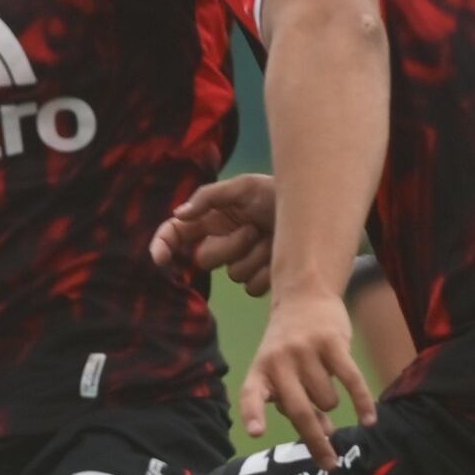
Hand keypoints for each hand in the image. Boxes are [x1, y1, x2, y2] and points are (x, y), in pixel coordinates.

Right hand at [151, 175, 280, 292]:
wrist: (315, 212)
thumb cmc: (277, 194)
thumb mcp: (244, 186)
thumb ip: (209, 197)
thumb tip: (179, 215)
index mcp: (212, 220)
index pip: (176, 234)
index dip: (163, 246)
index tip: (160, 259)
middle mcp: (222, 243)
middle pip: (206, 259)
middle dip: (229, 246)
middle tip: (253, 228)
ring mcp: (241, 264)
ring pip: (233, 275)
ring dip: (255, 256)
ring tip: (273, 238)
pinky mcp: (259, 280)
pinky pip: (253, 287)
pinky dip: (268, 271)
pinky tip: (281, 255)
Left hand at [241, 286, 374, 469]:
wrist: (304, 296)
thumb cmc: (292, 347)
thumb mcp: (283, 372)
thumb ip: (297, 404)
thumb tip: (324, 436)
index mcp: (260, 370)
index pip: (252, 394)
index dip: (254, 413)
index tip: (256, 432)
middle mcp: (279, 361)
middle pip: (299, 411)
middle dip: (315, 442)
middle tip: (329, 465)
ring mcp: (305, 350)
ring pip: (328, 401)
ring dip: (330, 403)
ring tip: (324, 381)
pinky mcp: (332, 342)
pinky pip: (352, 381)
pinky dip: (362, 403)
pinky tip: (370, 420)